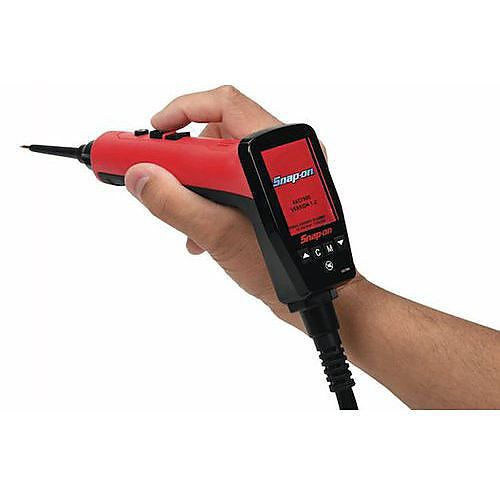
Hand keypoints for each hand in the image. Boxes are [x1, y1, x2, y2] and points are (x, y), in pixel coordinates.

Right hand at [124, 85, 302, 326]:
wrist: (311, 292)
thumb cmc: (277, 268)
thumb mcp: (218, 235)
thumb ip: (174, 203)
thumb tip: (140, 176)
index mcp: (276, 152)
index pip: (222, 105)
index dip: (180, 112)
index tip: (154, 134)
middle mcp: (286, 152)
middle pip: (222, 128)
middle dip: (189, 159)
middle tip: (168, 181)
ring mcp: (286, 169)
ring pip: (228, 155)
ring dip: (200, 184)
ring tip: (189, 220)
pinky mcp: (281, 186)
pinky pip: (240, 174)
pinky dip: (216, 193)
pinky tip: (205, 229)